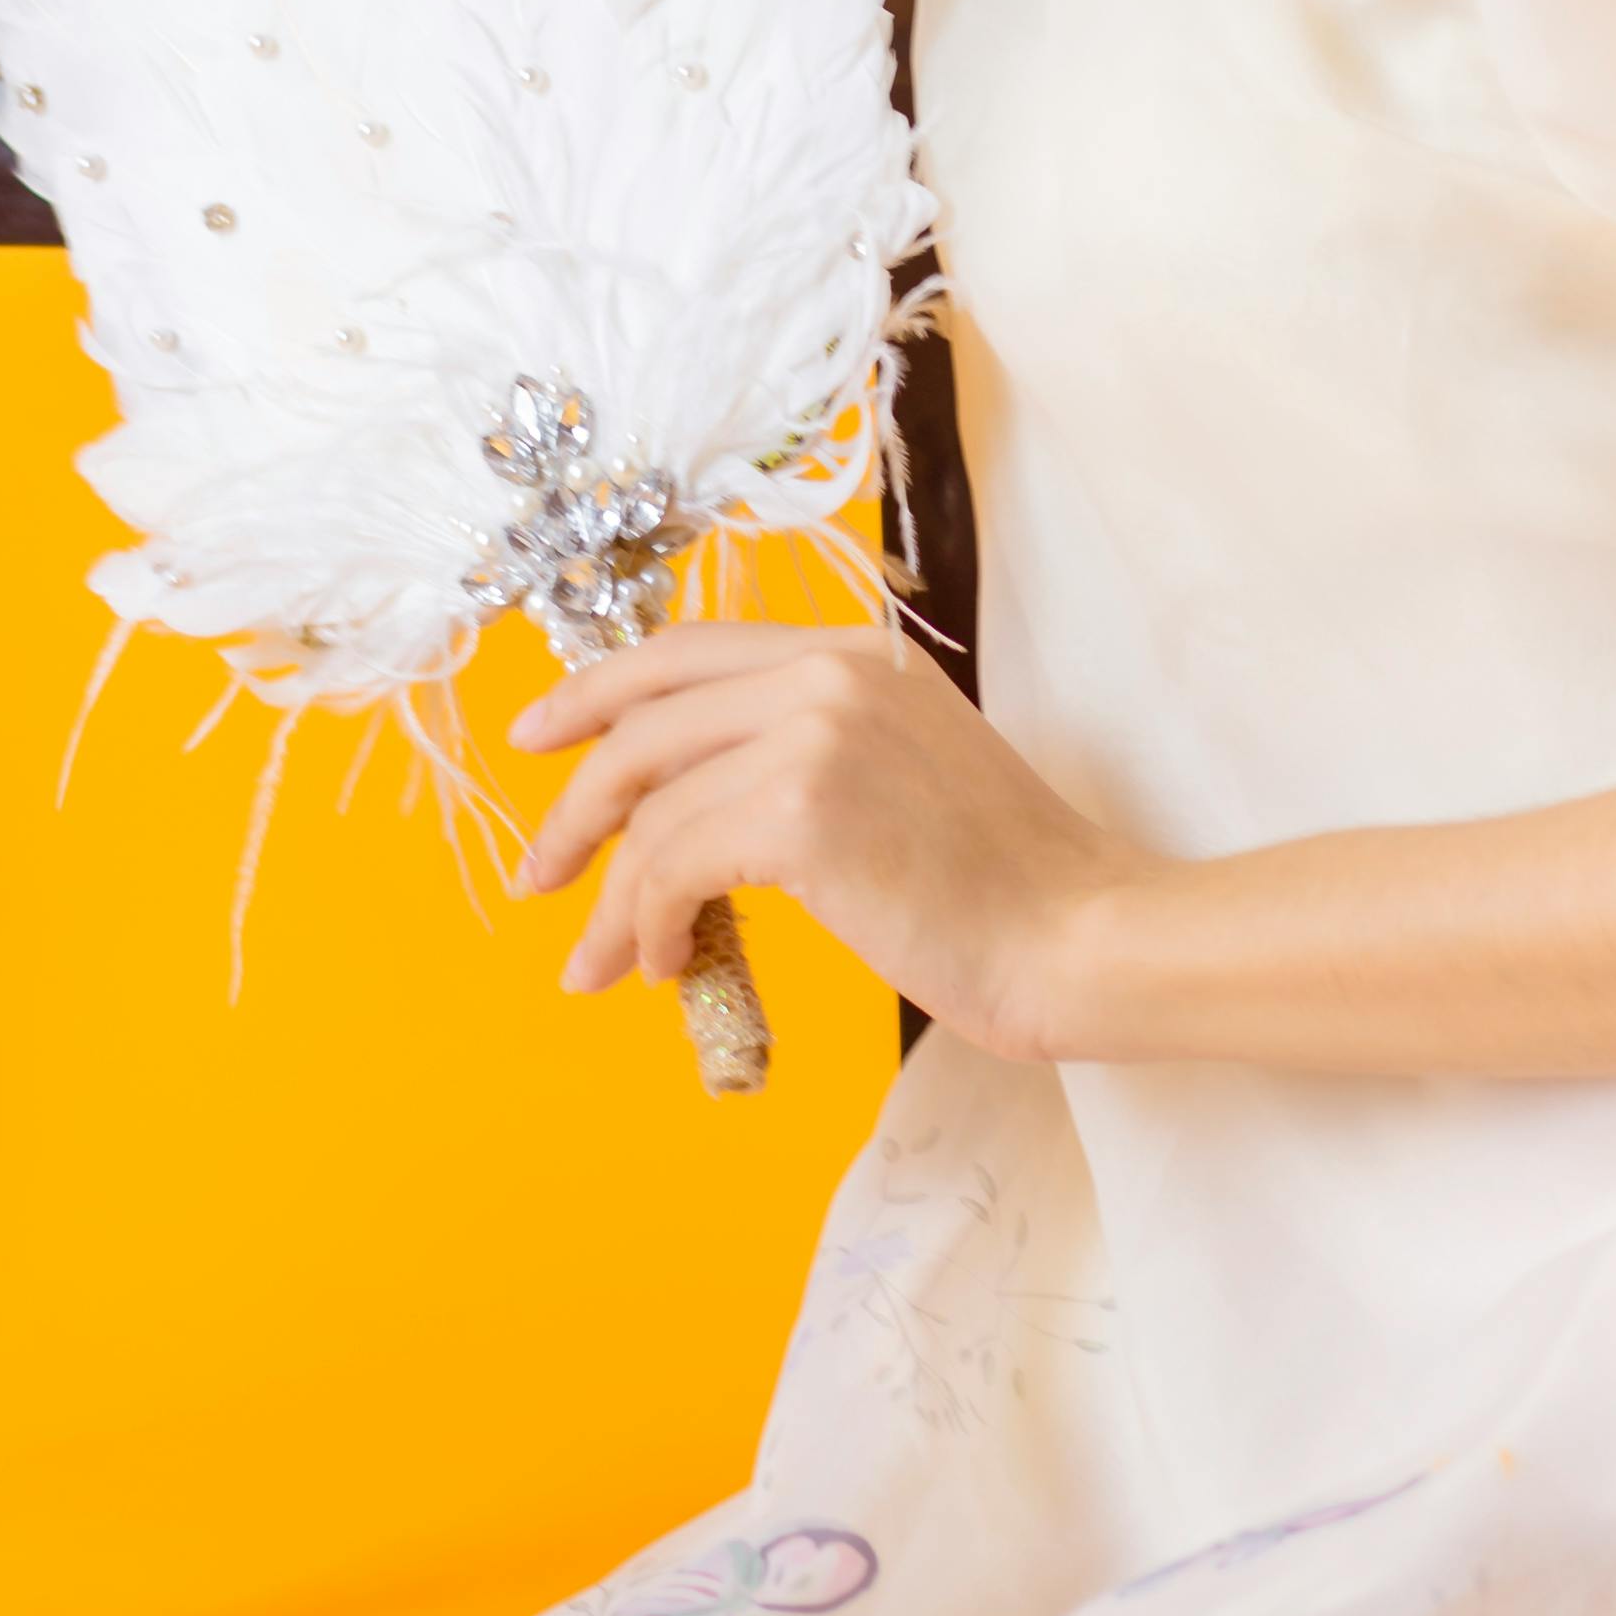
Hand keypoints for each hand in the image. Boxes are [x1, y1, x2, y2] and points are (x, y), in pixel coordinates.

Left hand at [506, 619, 1143, 1059]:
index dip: (596, 692)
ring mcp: (814, 731)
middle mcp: (827, 671)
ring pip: (650, 810)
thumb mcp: (903, 771)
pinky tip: (668, 966)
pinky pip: (672, 865)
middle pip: (642, 723)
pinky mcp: (801, 808)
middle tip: (538, 877)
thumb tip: (685, 809)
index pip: (686, 649)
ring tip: (605, 964)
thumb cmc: (1003, 886)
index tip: (539, 737)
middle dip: (575, 809)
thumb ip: (810, 754)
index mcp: (853, 651)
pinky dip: (649, 924)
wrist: (1078, 935)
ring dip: (614, 901)